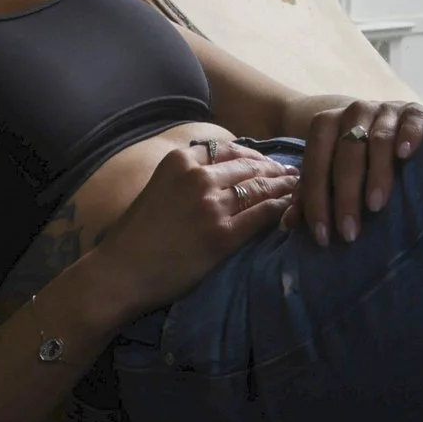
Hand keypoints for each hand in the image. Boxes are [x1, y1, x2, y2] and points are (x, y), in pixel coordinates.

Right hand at [86, 142, 298, 317]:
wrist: (121, 271)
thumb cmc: (136, 235)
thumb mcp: (158, 188)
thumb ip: (186, 176)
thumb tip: (219, 173)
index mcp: (180, 161)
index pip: (230, 150)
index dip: (254, 156)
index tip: (267, 162)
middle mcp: (197, 177)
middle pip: (250, 167)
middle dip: (275, 169)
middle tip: (293, 174)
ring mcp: (211, 205)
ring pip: (261, 187)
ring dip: (285, 186)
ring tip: (300, 188)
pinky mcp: (223, 234)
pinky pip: (263, 214)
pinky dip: (282, 209)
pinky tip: (293, 209)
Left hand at [292, 97, 422, 247]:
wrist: (391, 120)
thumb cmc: (357, 156)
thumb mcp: (330, 172)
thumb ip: (310, 193)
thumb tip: (288, 224)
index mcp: (326, 124)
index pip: (316, 162)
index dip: (316, 200)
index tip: (323, 235)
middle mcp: (354, 112)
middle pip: (346, 153)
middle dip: (346, 195)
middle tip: (349, 231)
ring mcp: (385, 109)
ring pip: (379, 140)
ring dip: (377, 173)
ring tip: (375, 206)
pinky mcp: (414, 111)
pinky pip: (411, 121)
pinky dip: (409, 136)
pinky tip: (405, 155)